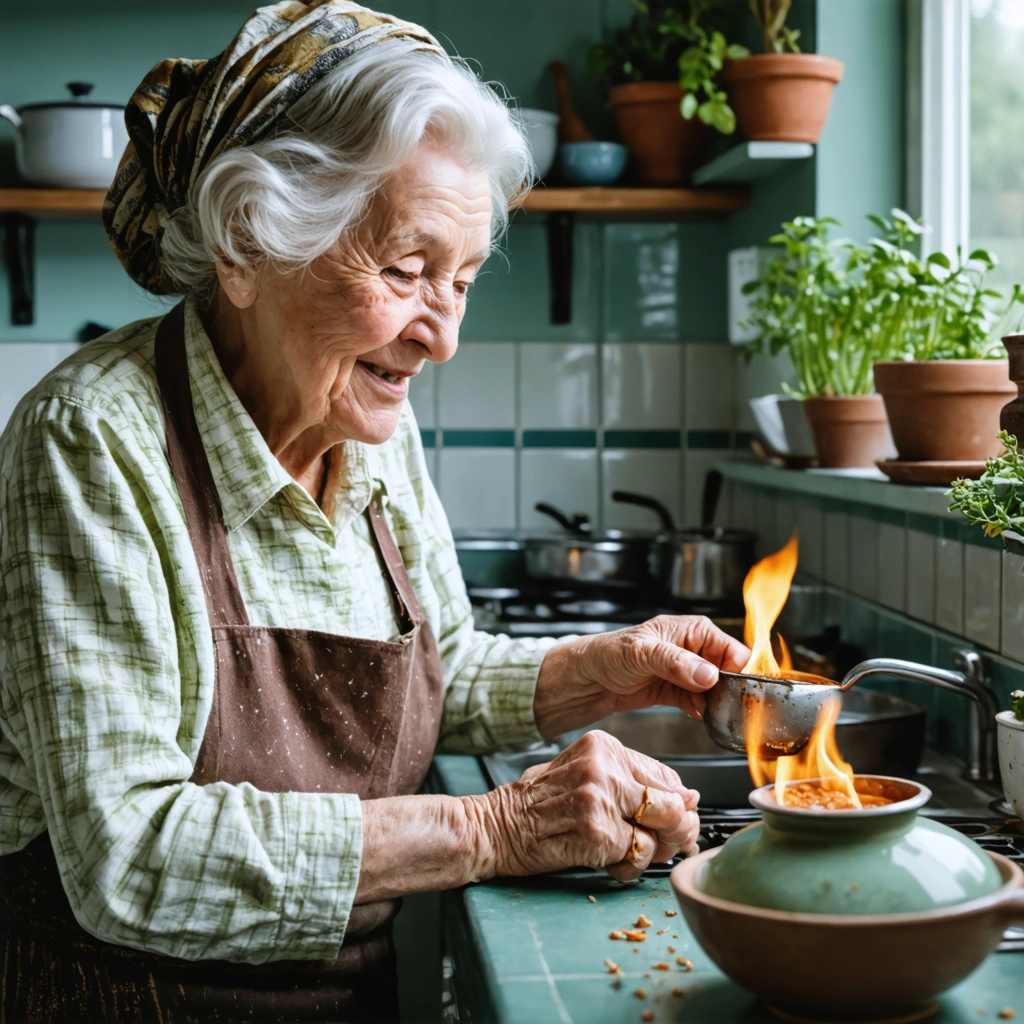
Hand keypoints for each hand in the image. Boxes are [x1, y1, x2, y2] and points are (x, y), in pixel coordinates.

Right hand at [467, 730, 699, 881]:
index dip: (680, 806)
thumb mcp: (584, 776)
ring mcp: (599, 799)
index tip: (678, 821)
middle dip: (677, 832)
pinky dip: (629, 867)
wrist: (494, 826)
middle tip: (668, 845)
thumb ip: (632, 783)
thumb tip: (690, 799)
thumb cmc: (537, 805)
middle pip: (672, 804)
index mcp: (604, 747)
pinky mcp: (595, 832)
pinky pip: (637, 856)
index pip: (667, 777)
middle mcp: (604, 766)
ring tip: (627, 852)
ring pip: (659, 833)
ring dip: (652, 853)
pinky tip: (608, 862)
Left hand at [534, 614, 749, 735]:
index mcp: (691, 630)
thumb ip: (676, 663)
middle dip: (729, 690)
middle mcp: (691, 649)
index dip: (738, 670)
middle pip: (728, 671)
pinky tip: (699, 716)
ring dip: (716, 703)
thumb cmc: (606, 654)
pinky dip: (701, 711)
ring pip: (715, 690)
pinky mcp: (675, 691)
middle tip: (729, 706)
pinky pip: (699, 703)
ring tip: (714, 713)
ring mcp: (684, 672)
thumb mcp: (643, 654)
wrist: (582, 680)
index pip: (731, 649)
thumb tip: (708, 674)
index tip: (740, 691)